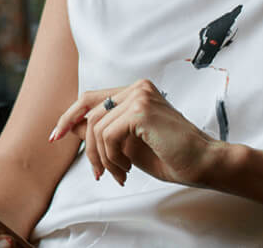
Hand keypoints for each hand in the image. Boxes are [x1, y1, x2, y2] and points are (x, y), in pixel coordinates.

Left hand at [48, 79, 223, 186]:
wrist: (206, 164)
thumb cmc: (172, 156)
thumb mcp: (128, 144)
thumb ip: (102, 132)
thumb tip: (71, 127)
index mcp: (136, 91)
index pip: (91, 99)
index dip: (70, 117)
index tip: (56, 135)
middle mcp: (137, 88)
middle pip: (89, 111)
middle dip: (85, 144)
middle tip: (95, 172)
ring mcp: (140, 95)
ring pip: (96, 127)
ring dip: (102, 158)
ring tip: (119, 174)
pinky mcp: (141, 110)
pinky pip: (108, 135)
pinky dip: (111, 158)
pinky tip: (126, 170)